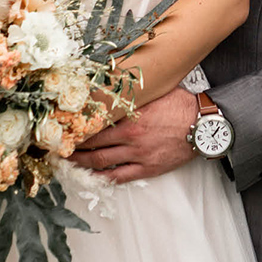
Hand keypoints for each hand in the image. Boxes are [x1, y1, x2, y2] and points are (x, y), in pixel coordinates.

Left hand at [68, 85, 198, 182]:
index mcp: (129, 117)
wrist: (204, 125)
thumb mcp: (152, 92)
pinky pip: (120, 176)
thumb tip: (110, 83)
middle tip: (56, 147)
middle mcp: (130, 138)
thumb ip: (130, 93)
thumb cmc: (180, 105)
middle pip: (92, 145)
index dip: (75, 127)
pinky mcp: (148, 168)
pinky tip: (91, 177)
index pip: (93, 124)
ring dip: (82, 163)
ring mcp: (138, 155)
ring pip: (101, 162)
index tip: (62, 127)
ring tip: (67, 162)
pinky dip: (103, 178)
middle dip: (72, 147)